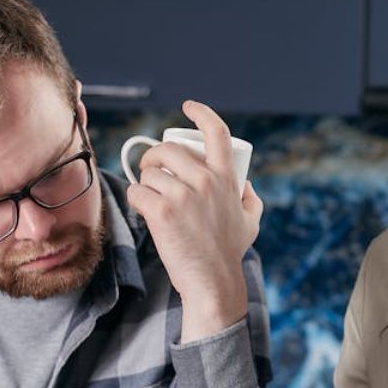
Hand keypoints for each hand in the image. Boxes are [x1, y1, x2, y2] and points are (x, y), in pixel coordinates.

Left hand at [125, 99, 263, 340]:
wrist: (212, 280)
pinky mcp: (162, 212)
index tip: (188, 107)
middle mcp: (205, 181)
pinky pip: (137, 192)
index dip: (201, 113)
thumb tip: (245, 184)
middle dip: (153, 156)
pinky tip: (144, 210)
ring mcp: (182, 195)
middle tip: (151, 170)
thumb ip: (250, 199)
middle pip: (168, 149)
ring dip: (144, 183)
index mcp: (226, 178)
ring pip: (149, 172)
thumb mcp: (250, 221)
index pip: (216, 132)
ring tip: (150, 197)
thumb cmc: (229, 252)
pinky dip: (136, 200)